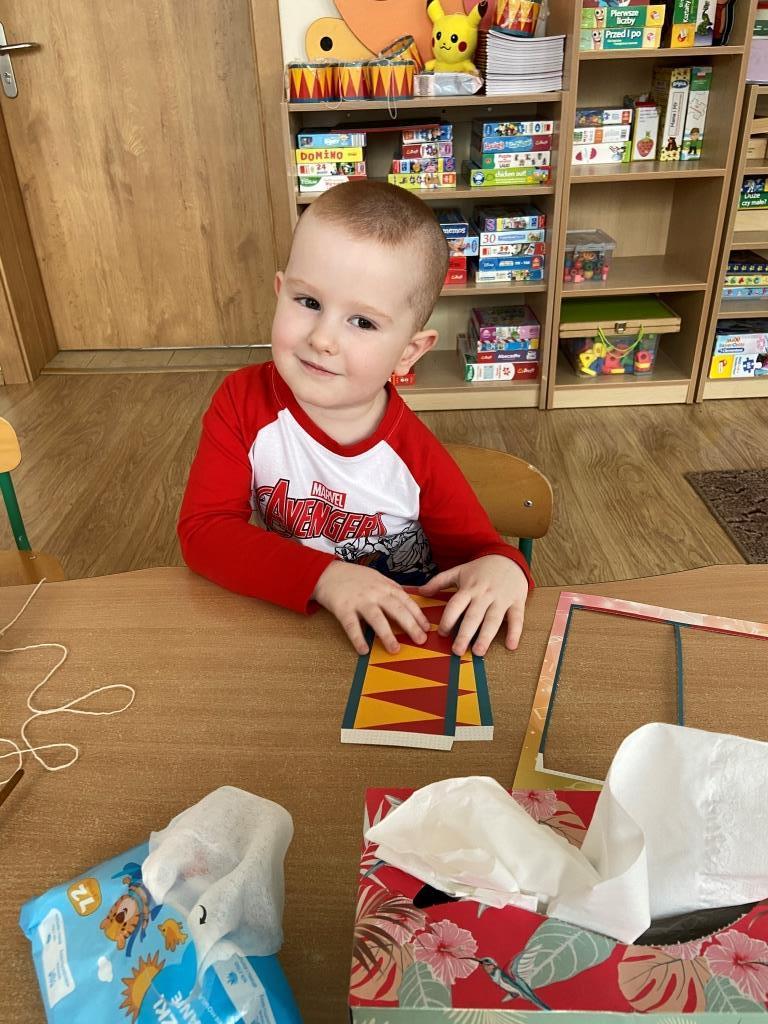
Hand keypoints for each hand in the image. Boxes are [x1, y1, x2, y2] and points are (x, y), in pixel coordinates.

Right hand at [313, 561, 429, 655]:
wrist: (326, 572)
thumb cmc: (354, 577)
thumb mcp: (376, 577)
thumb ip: (391, 589)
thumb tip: (408, 602)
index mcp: (385, 586)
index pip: (406, 601)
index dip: (417, 615)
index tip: (426, 628)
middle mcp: (374, 593)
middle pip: (396, 610)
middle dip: (410, 625)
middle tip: (420, 640)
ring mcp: (359, 601)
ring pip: (376, 618)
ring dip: (387, 635)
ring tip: (395, 649)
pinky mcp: (343, 609)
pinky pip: (351, 626)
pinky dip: (358, 639)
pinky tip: (364, 650)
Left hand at [419, 555, 528, 656]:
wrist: (509, 558)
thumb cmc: (482, 569)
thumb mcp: (460, 571)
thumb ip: (439, 581)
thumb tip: (421, 591)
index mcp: (469, 588)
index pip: (456, 605)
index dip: (448, 619)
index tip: (442, 633)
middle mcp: (485, 594)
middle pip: (473, 616)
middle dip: (465, 634)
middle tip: (457, 651)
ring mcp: (502, 598)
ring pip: (493, 619)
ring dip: (486, 636)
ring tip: (479, 652)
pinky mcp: (517, 601)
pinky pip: (517, 618)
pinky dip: (515, 631)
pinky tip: (511, 646)